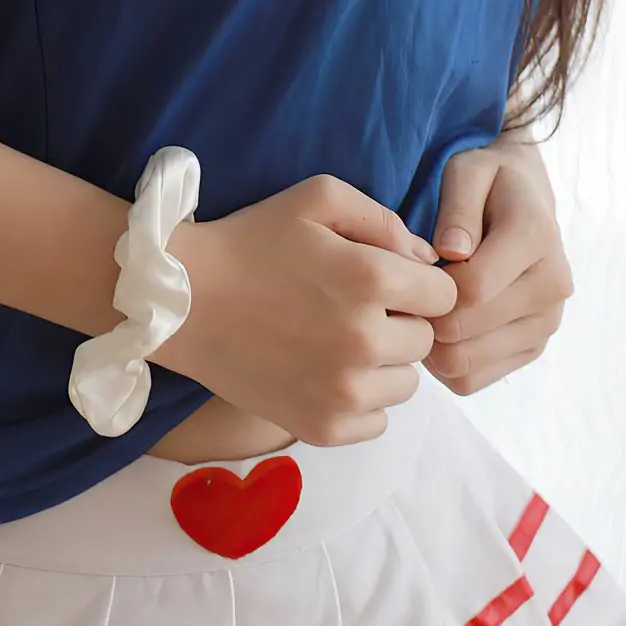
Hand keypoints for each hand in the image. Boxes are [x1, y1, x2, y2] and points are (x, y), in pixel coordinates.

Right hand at [160, 175, 457, 444]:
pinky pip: (376, 422)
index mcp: (371, 279)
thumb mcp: (318, 199)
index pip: (444, 295)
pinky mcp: (321, 426)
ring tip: (338, 342)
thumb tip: (428, 261)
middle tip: (353, 310)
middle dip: (400, 322)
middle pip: (425, 340)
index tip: (386, 281)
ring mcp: (343, 391)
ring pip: (405, 385)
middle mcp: (365, 340)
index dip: (418, 284)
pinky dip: (360, 402)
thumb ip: (385, 220)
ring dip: (384, 365)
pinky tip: (326, 374)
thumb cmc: (251, 242)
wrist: (181, 302)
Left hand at [426, 131, 572, 393]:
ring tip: (420, 309)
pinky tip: (437, 329)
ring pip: (464, 365)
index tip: (406, 269)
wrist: (526, 201)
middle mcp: (553, 284)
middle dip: (423, 316)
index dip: (425, 287)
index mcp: (537, 236)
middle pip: (463, 332)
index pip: (471, 288)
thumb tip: (453, 250)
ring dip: (428, 344)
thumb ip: (458, 207)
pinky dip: (442, 363)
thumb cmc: (487, 183)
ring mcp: (547, 322)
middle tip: (403, 294)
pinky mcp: (533, 348)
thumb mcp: (467, 172)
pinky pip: (471, 381)